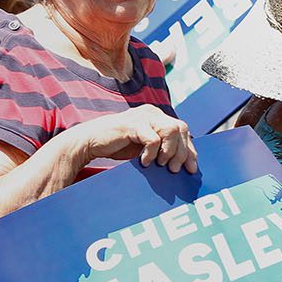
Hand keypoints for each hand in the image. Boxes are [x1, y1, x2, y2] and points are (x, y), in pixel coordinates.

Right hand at [62, 104, 196, 172]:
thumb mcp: (145, 147)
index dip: (189, 150)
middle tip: (173, 169)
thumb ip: (162, 148)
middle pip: (180, 129)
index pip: (183, 130)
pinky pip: (153, 138)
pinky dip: (152, 152)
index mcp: (158, 117)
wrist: (90, 142)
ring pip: (171, 131)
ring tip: (160, 164)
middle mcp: (152, 113)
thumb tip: (184, 163)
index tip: (191, 169)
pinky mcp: (132, 124)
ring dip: (169, 151)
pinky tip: (144, 162)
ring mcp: (142, 116)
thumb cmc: (118, 146)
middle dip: (182, 152)